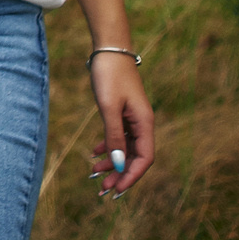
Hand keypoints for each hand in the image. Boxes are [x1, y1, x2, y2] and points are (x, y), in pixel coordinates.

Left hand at [85, 52, 155, 200]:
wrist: (108, 49)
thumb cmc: (109, 75)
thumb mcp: (109, 107)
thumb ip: (113, 136)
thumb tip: (117, 164)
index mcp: (144, 123)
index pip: (144, 159)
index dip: (131, 176)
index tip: (116, 190)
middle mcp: (142, 123)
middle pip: (134, 157)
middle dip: (119, 174)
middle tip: (101, 189)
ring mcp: (133, 118)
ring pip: (125, 149)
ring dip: (112, 163)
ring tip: (94, 174)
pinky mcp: (123, 113)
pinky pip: (118, 137)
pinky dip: (108, 147)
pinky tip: (94, 154)